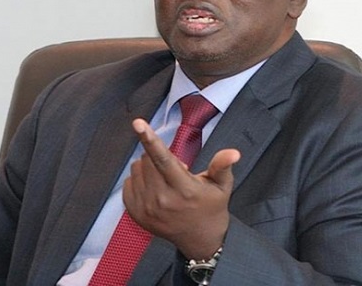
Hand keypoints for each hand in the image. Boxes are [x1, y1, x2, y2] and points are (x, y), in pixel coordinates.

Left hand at [124, 118, 240, 258]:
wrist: (199, 238)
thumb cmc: (211, 205)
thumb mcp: (222, 185)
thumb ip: (223, 166)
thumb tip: (233, 153)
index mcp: (184, 190)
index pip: (164, 160)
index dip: (150, 139)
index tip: (138, 123)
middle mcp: (162, 200)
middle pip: (147, 160)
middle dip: (157, 155)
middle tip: (176, 169)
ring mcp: (146, 209)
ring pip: (136, 169)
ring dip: (148, 166)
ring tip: (165, 179)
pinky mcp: (135, 214)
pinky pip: (128, 182)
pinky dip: (139, 179)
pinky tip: (154, 188)